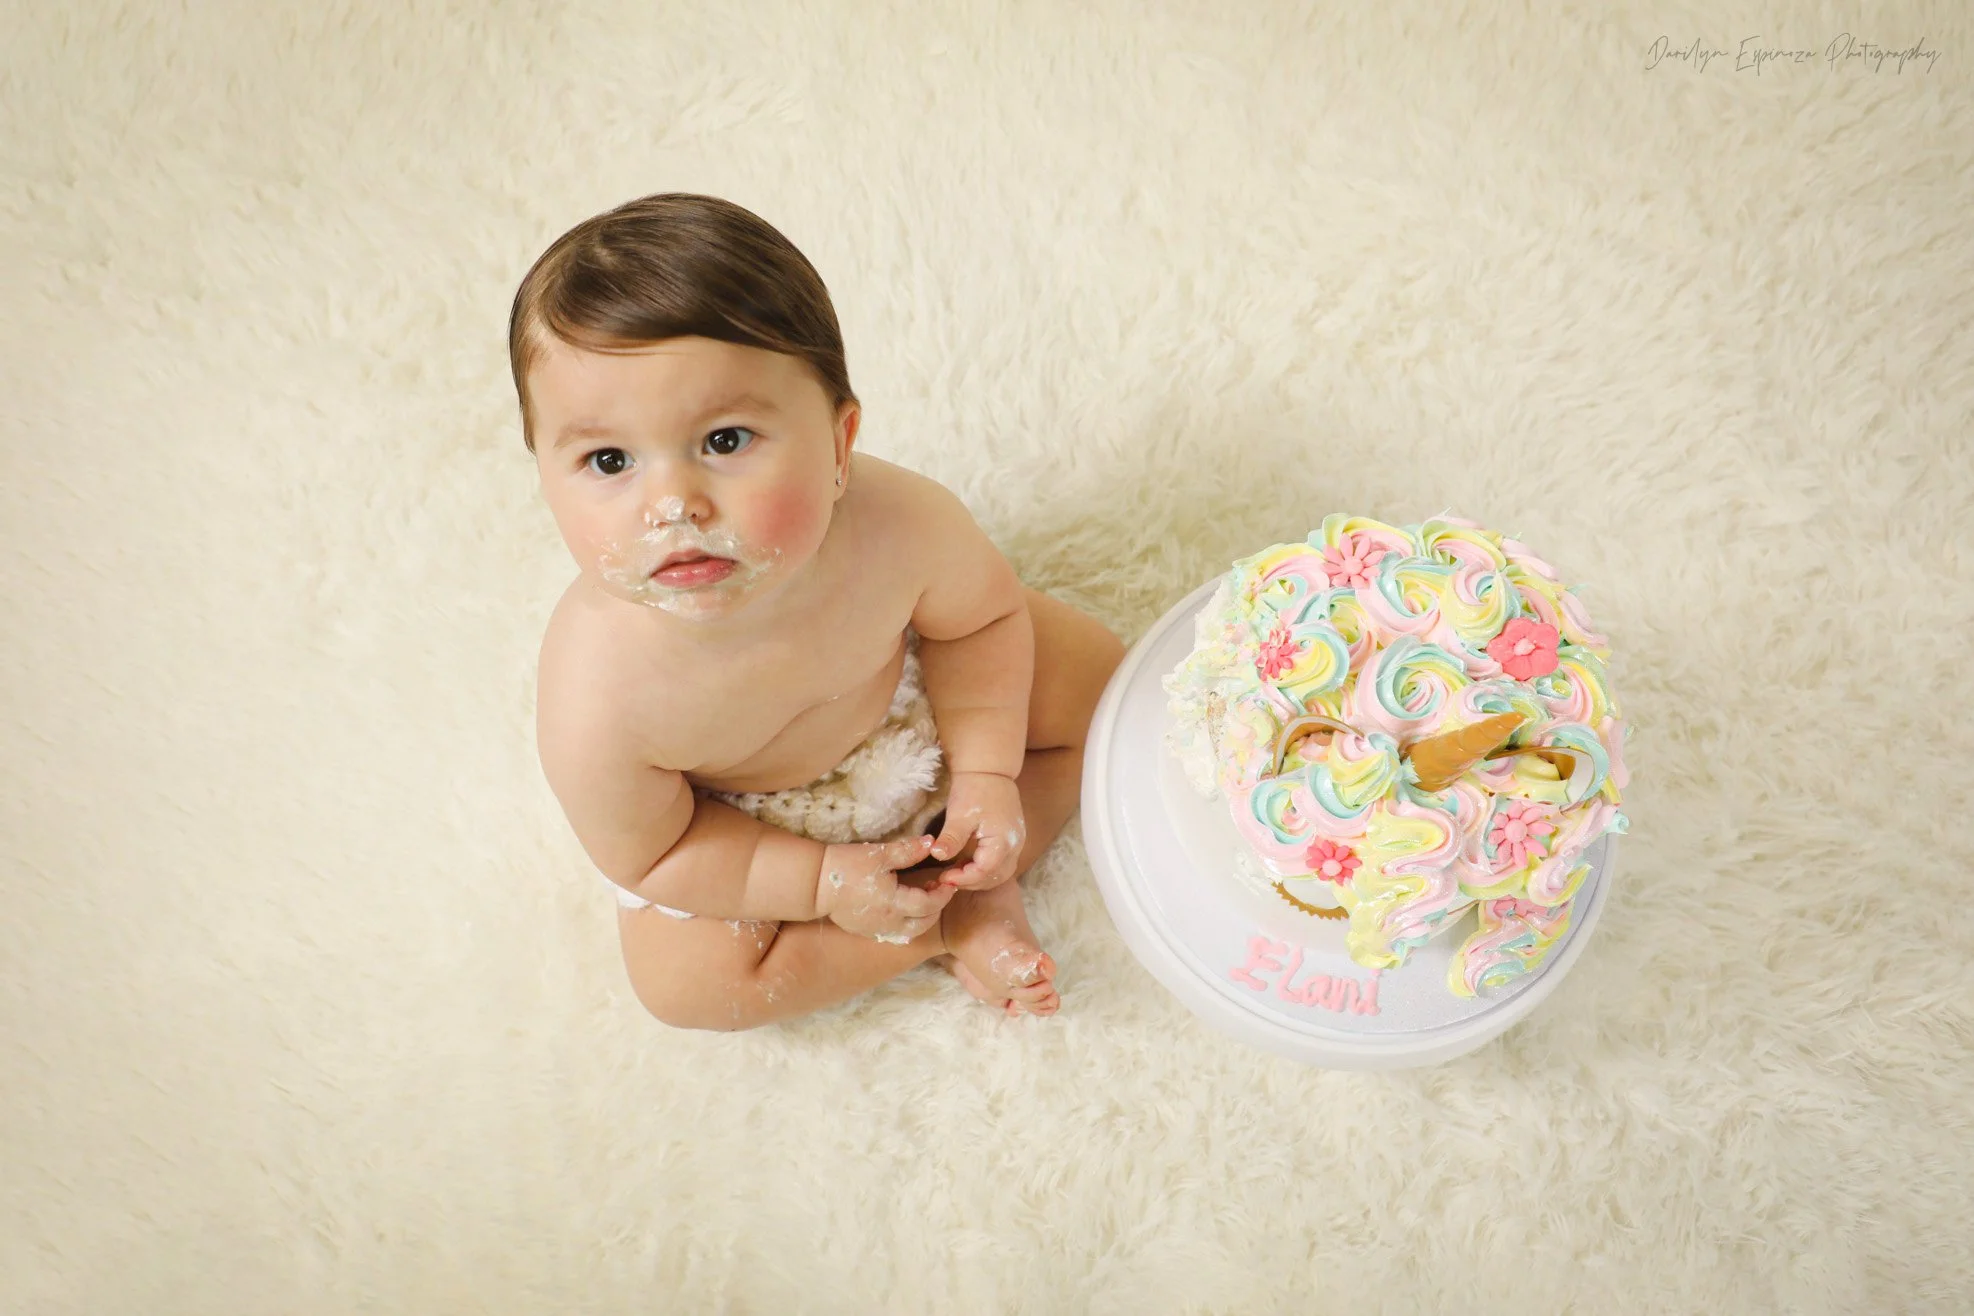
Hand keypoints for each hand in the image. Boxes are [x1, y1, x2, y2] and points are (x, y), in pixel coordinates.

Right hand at [815, 835, 956, 940]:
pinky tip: (904, 906)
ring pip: (910, 932)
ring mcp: (877, 930)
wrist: (816, 884)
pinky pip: (895, 933)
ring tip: (922, 898)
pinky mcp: (867, 931)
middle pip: (924, 924)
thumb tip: (932, 843)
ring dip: (922, 918)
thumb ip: (908, 850)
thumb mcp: (881, 854)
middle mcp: (889, 922)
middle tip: (938, 891)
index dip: (943, 894)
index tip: (948, 882)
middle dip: (936, 909)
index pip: (929, 904)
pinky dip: (907, 923)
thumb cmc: (847, 866)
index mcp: (894, 903)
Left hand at [929, 771, 1025, 890]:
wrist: (989, 770)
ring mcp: (1017, 843)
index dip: (963, 878)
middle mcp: (1015, 845)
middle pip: (996, 877)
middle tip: (948, 878)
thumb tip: (936, 856)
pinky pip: (1001, 863)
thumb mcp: (959, 814)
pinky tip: (966, 864)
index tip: (943, 876)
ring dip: (979, 877)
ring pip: (1001, 873)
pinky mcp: (1012, 840)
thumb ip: (951, 838)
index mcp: (1003, 840)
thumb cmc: (974, 789)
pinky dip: (985, 869)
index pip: (985, 872)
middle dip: (971, 882)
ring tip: (956, 872)